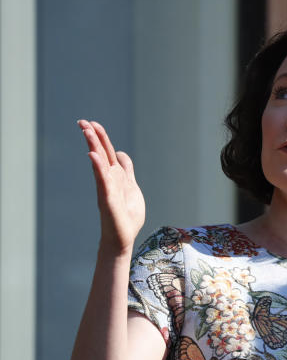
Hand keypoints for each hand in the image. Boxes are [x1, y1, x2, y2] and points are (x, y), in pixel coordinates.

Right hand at [79, 119, 144, 251]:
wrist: (122, 238)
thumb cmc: (126, 215)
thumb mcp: (131, 187)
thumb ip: (126, 171)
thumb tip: (121, 153)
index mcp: (116, 176)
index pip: (107, 152)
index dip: (101, 138)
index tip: (92, 124)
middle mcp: (109, 179)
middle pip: (101, 154)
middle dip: (93, 137)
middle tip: (82, 121)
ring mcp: (107, 188)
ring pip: (99, 163)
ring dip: (93, 146)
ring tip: (86, 131)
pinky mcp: (108, 199)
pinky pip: (102, 181)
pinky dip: (98, 168)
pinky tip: (93, 156)